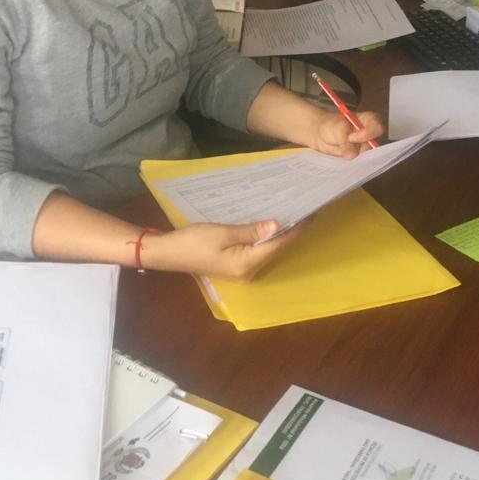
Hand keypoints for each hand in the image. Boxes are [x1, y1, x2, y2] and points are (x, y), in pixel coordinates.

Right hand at [147, 219, 299, 281]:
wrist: (167, 253)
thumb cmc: (193, 241)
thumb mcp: (223, 232)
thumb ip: (251, 231)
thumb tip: (278, 225)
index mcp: (247, 264)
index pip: (279, 245)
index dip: (296, 229)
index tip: (311, 213)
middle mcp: (249, 272)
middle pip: (276, 249)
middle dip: (290, 230)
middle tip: (303, 207)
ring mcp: (241, 272)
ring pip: (267, 251)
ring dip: (278, 234)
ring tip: (291, 213)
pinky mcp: (235, 267)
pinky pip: (257, 252)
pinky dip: (265, 239)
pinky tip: (268, 226)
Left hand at [310, 109, 383, 159]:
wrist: (320, 134)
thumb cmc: (331, 125)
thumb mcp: (338, 129)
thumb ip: (345, 142)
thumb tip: (352, 156)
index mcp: (370, 120)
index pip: (377, 128)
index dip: (366, 134)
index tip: (350, 138)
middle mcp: (371, 135)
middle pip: (374, 146)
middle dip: (361, 151)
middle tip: (347, 153)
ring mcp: (366, 147)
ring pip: (368, 157)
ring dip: (357, 160)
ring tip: (344, 157)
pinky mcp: (360, 158)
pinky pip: (361, 164)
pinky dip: (354, 165)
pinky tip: (345, 164)